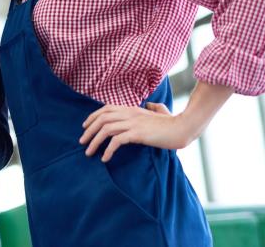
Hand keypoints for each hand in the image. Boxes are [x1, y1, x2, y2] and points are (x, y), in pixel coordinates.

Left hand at [78, 102, 193, 161]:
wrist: (183, 128)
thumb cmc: (172, 122)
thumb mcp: (159, 112)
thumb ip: (152, 108)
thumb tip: (150, 105)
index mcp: (132, 108)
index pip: (105, 109)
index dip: (92, 117)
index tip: (85, 126)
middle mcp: (130, 113)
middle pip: (102, 119)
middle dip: (89, 130)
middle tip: (82, 142)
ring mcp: (133, 123)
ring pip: (106, 129)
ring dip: (94, 142)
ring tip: (89, 152)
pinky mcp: (138, 134)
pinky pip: (117, 141)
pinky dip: (108, 149)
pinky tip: (105, 158)